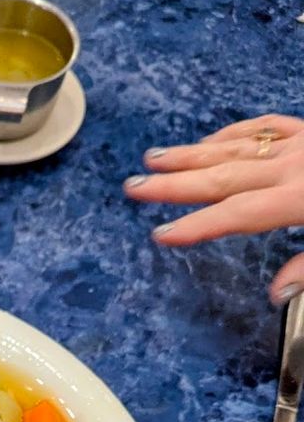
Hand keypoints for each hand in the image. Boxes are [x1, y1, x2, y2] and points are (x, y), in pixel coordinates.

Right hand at [123, 114, 303, 304]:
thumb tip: (276, 294)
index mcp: (299, 198)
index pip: (236, 215)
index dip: (196, 226)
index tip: (159, 234)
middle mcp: (293, 166)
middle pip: (223, 178)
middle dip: (174, 184)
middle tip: (134, 187)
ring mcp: (300, 143)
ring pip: (235, 148)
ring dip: (190, 155)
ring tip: (153, 158)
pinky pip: (264, 127)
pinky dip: (231, 134)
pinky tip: (207, 143)